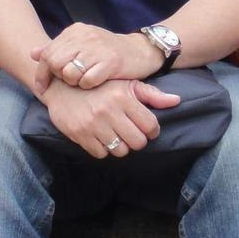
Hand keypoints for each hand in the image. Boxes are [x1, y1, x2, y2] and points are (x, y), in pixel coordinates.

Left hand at [31, 23, 160, 94]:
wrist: (140, 51)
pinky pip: (87, 80)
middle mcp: (85, 36)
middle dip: (58, 77)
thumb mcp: (82, 45)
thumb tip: (32, 53)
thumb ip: (58, 48)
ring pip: (69, 73)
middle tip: (69, 83)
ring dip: (74, 82)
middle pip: (55, 63)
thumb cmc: (107, 52)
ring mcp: (98, 48)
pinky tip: (95, 83)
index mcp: (76, 31)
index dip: (42, 73)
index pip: (47, 53)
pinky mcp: (111, 62)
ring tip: (83, 82)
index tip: (42, 87)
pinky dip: (88, 86)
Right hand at [39, 79, 180, 159]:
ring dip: (121, 145)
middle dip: (137, 140)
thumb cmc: (100, 85)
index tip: (146, 129)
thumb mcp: (126, 84)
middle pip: (138, 142)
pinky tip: (102, 137)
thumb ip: (151, 94)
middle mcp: (109, 110)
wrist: (62, 85)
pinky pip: (101, 153)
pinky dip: (104, 149)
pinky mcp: (80, 134)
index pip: (150, 126)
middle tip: (131, 133)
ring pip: (120, 150)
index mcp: (123, 96)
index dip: (151, 131)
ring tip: (116, 135)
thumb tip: (176, 101)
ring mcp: (94, 124)